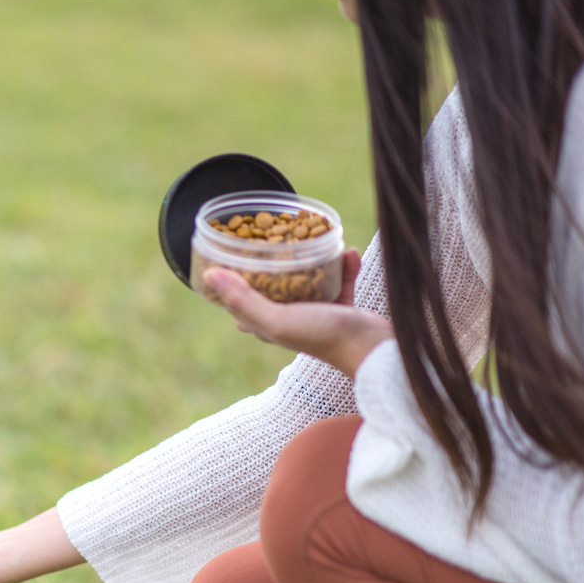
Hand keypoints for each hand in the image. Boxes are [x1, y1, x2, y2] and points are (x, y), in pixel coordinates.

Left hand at [205, 249, 393, 376]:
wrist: (373, 350)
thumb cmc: (322, 336)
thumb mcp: (277, 319)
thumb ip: (244, 300)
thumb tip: (210, 275)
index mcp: (266, 324)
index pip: (239, 299)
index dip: (231, 277)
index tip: (229, 250)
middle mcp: (286, 318)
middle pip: (272, 284)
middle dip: (272, 260)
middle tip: (273, 233)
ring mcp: (314, 313)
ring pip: (307, 278)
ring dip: (311, 259)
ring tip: (314, 237)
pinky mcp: (341, 308)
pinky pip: (339, 280)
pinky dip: (343, 267)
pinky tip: (349, 251)